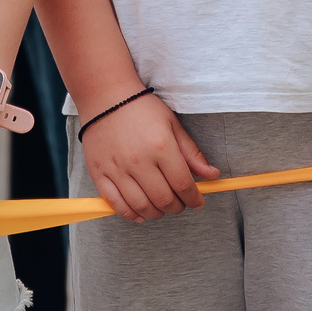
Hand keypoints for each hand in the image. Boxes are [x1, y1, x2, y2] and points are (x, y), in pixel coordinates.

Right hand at [79, 93, 218, 222]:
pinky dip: (130, 214)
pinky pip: (116, 203)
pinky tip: (140, 212)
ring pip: (141, 206)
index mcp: (161, 147)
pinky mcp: (99, 173)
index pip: (183, 185)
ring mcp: (117, 169)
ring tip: (161, 207)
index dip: (194, 199)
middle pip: (164, 200)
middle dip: (177, 207)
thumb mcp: (172, 124)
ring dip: (156, 213)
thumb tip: (212, 174)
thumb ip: (192, 153)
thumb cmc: (141, 108)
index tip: (198, 202)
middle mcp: (139, 161)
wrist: (105, 96)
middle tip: (179, 203)